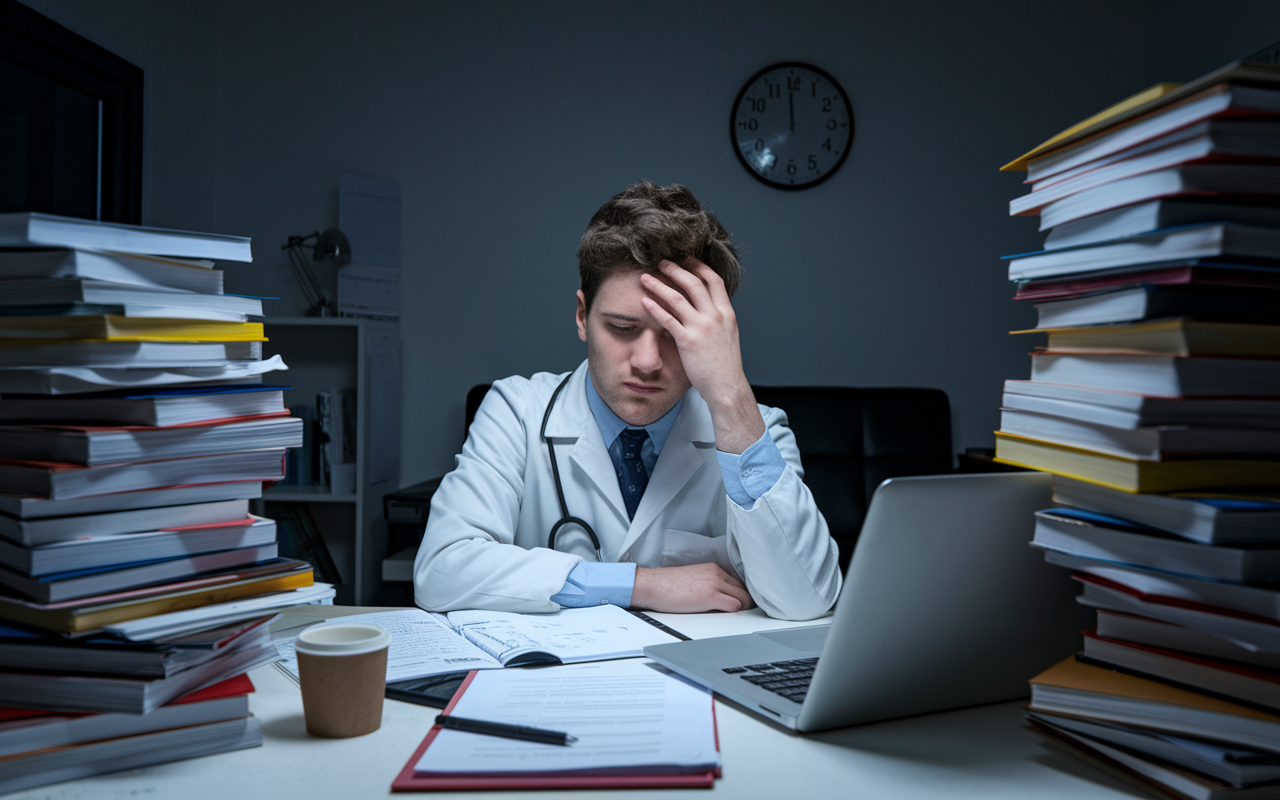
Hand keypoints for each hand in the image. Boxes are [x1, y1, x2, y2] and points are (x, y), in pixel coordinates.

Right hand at [630, 563, 755, 612]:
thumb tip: (722, 602)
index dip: (739, 597)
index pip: (738, 583)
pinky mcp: (710, 596)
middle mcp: (717, 573)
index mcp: (713, 569)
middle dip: (744, 604)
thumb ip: (710, 586)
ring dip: (739, 610)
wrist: (651, 585)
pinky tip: (722, 617)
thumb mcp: (693, 580)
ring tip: (729, 618)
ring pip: (743, 599)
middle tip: (737, 615)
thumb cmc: (666, 586)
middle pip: (744, 591)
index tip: (738, 606)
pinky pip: (734, 606)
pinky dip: (732, 614)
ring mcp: (715, 583)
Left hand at [640, 261, 764, 453]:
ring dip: (659, 284)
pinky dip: (655, 308)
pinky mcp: (689, 341)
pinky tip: (644, 302)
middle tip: (660, 262)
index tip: (685, 259)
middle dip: (675, 269)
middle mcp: (716, 316)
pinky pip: (668, 319)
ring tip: (645, 278)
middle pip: (694, 283)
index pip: (713, 280)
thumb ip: (717, 319)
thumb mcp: (727, 336)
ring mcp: (702, 328)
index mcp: (727, 313)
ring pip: (678, 298)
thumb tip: (704, 309)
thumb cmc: (724, 366)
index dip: (698, 266)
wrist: (727, 387)